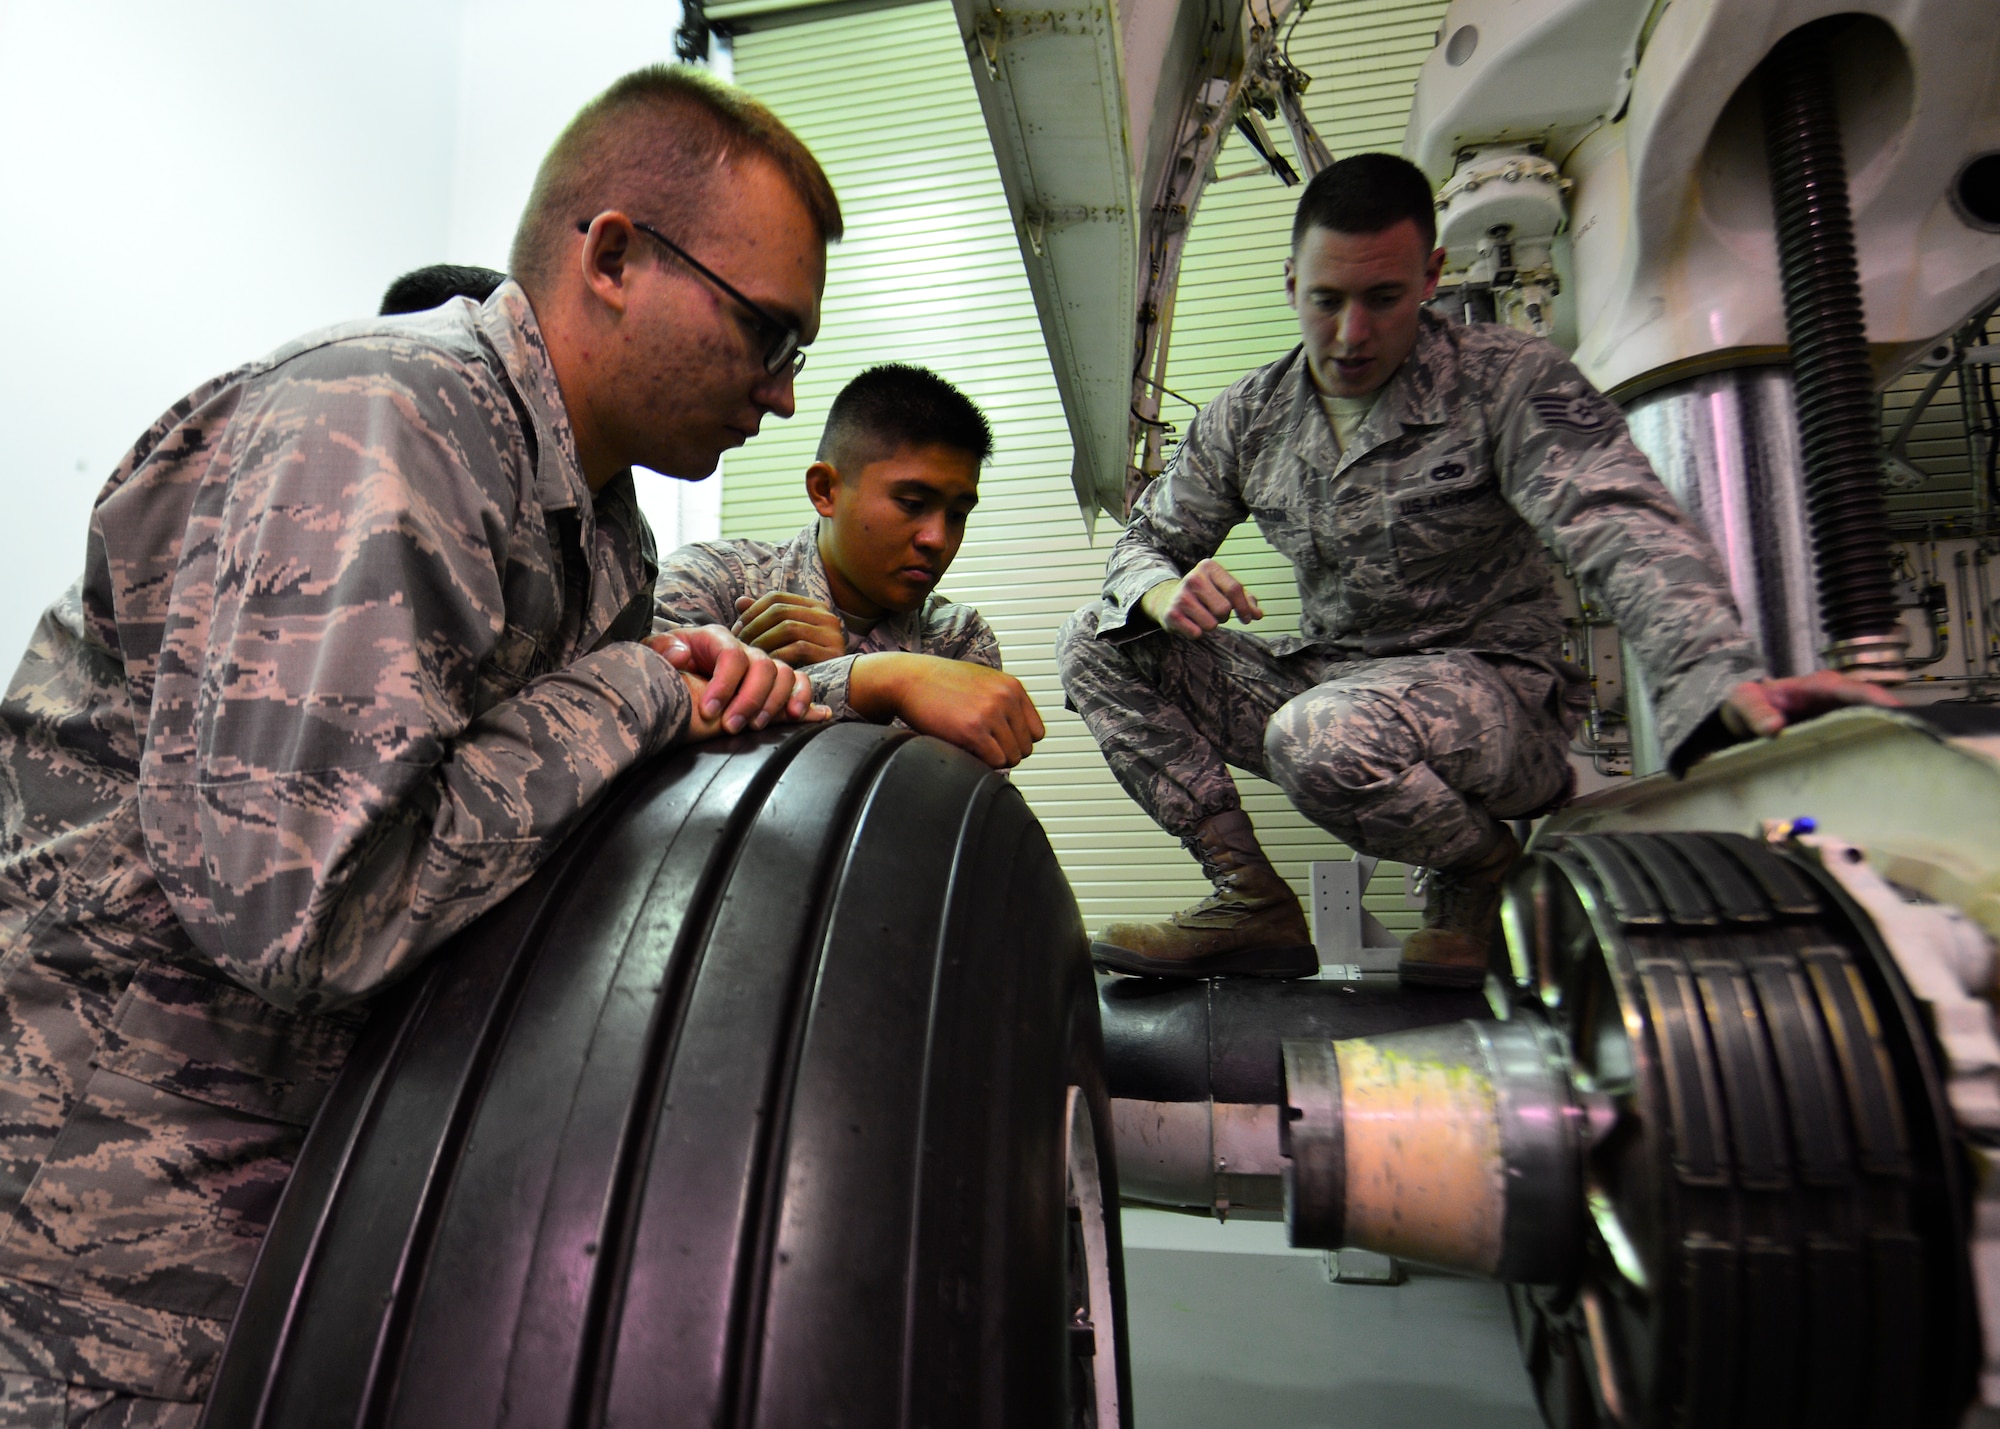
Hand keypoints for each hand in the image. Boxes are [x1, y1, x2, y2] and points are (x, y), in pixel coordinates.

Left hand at [645, 625, 827, 738]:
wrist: (676, 675)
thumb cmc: (666, 664)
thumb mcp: (653, 652)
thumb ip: (661, 648)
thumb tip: (680, 655)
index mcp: (716, 639)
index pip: (732, 656)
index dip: (724, 684)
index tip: (709, 712)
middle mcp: (744, 650)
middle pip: (763, 666)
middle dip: (749, 699)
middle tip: (731, 727)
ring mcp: (761, 665)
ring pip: (784, 674)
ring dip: (774, 703)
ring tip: (756, 726)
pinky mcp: (773, 683)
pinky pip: (798, 683)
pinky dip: (802, 697)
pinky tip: (795, 715)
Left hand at [733, 591, 845, 666]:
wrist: (843, 688)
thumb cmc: (806, 664)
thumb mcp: (784, 638)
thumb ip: (765, 619)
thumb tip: (740, 602)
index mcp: (814, 607)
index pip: (776, 598)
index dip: (752, 612)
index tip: (736, 630)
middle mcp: (826, 616)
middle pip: (780, 611)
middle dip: (754, 627)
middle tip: (739, 645)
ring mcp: (832, 633)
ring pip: (788, 627)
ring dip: (763, 641)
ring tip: (750, 656)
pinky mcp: (833, 653)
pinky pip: (799, 648)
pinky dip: (778, 655)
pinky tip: (767, 666)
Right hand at [850, 653, 1046, 768]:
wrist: (908, 679)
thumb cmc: (941, 683)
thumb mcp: (983, 681)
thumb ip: (1004, 701)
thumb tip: (1021, 733)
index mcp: (1012, 687)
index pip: (1037, 731)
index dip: (1018, 741)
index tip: (1000, 742)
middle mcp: (1006, 698)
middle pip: (1026, 748)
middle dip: (1005, 752)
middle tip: (983, 747)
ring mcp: (990, 714)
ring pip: (1012, 757)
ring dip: (993, 759)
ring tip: (973, 748)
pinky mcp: (973, 730)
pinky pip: (994, 761)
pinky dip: (982, 762)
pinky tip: (966, 749)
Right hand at [1139, 559, 1263, 637]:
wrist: (1167, 599)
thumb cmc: (1203, 595)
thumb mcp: (1223, 589)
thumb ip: (1244, 600)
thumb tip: (1258, 615)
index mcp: (1208, 567)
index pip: (1234, 589)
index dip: (1244, 607)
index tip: (1248, 619)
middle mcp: (1193, 578)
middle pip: (1224, 609)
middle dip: (1223, 616)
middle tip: (1214, 612)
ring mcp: (1181, 596)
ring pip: (1211, 624)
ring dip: (1210, 625)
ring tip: (1201, 616)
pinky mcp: (1171, 614)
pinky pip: (1196, 633)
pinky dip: (1197, 632)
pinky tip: (1190, 623)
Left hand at [1720, 669, 1900, 738]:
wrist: (1743, 716)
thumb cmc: (1747, 702)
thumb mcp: (1743, 701)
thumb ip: (1755, 712)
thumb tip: (1774, 727)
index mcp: (1818, 686)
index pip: (1852, 689)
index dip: (1875, 698)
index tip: (1896, 709)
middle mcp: (1836, 699)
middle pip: (1872, 706)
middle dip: (1895, 719)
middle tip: (1918, 738)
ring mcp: (1839, 716)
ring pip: (1871, 723)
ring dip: (1888, 735)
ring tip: (1912, 755)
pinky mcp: (1837, 733)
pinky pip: (1859, 739)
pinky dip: (1871, 749)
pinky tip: (1883, 766)